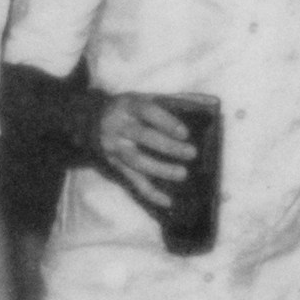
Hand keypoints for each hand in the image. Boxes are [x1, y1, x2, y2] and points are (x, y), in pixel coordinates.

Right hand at [92, 94, 194, 211]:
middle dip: (168, 146)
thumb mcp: (144, 98)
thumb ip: (171, 101)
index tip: (185, 133)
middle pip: (143, 136)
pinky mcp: (115, 165)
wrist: (93, 120)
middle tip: (192, 153)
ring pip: (137, 161)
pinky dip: (150, 193)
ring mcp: (115, 147)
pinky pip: (133, 180)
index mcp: (129, 105)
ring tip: (182, 174)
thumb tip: (206, 104)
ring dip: (161, 169)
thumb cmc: (130, 108)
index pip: (148, 111)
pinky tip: (168, 201)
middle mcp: (119, 126)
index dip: (166, 122)